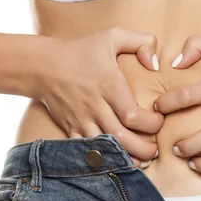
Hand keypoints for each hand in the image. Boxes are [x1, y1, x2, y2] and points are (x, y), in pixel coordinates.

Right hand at [32, 27, 162, 167]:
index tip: (158, 121)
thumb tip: (155, 65)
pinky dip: (103, 161)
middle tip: (155, 150)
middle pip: (121, 138)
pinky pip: (87, 152)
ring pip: (105, 150)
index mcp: (108, 85)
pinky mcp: (71, 129)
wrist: (43, 66)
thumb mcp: (112, 36)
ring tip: (142, 161)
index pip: (132, 114)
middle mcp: (95, 106)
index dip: (151, 124)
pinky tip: (117, 164)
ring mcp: (81, 120)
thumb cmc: (81, 50)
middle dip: (143, 149)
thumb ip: (141, 42)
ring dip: (125, 159)